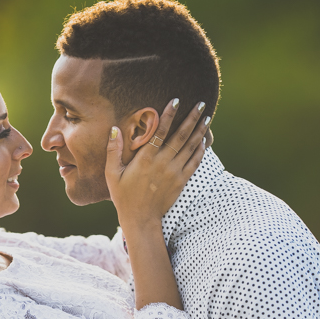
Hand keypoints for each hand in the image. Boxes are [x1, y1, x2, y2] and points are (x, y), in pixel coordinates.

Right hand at [106, 99, 209, 227]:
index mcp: (145, 159)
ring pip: (190, 147)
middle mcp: (162, 163)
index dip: (169, 114)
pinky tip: (203, 140)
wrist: (141, 219)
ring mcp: (174, 172)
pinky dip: (200, 150)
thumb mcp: (112, 174)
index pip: (160, 131)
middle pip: (181, 135)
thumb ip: (113, 151)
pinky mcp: (181, 181)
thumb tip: (115, 129)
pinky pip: (194, 162)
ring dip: (199, 131)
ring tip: (207, 117)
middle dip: (192, 118)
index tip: (176, 100)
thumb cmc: (124, 196)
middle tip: (201, 104)